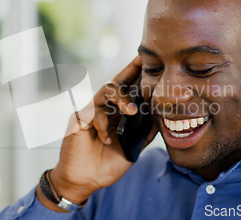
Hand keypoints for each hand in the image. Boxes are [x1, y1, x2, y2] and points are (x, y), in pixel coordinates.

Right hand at [37, 56, 157, 210]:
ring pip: (105, 92)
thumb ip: (144, 134)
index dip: (136, 73)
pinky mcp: (78, 120)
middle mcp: (104, 109)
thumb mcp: (132, 149)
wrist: (84, 180)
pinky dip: (102, 124)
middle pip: (116, 83)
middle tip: (143, 68)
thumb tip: (162, 120)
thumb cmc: (106, 164)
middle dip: (130, 73)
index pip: (127, 89)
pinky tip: (107, 139)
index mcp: (117, 114)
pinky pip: (92, 113)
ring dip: (120, 99)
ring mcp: (90, 113)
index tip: (148, 60)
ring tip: (131, 111)